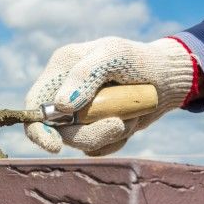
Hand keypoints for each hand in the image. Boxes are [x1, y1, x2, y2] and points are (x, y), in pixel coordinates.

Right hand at [24, 37, 194, 154]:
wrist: (168, 79)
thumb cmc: (139, 60)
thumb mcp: (115, 56)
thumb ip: (85, 75)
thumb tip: (62, 106)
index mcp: (61, 70)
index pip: (34, 104)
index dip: (38, 129)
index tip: (55, 146)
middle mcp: (65, 92)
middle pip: (58, 131)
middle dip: (90, 133)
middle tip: (119, 124)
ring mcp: (81, 113)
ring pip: (80, 141)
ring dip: (109, 133)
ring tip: (132, 113)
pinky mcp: (96, 127)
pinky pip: (98, 148)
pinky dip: (117, 140)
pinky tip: (132, 120)